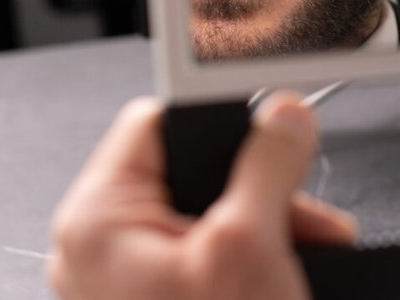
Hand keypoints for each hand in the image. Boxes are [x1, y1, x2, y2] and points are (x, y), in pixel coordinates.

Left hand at [46, 94, 356, 299]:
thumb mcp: (251, 244)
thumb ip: (268, 163)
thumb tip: (281, 116)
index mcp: (98, 219)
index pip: (156, 121)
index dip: (222, 122)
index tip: (269, 128)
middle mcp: (98, 251)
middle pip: (191, 173)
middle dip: (259, 190)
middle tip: (301, 214)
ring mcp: (123, 289)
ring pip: (205, 220)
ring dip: (265, 230)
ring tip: (301, 256)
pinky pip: (203, 264)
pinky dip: (248, 266)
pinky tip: (281, 283)